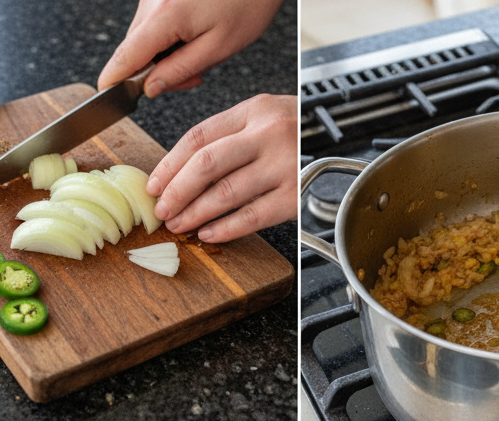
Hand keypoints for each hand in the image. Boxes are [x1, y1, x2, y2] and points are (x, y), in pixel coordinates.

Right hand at [98, 0, 281, 94]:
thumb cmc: (246, 2)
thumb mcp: (218, 48)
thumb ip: (180, 71)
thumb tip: (151, 88)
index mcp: (164, 17)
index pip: (126, 57)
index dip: (115, 81)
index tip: (107, 99)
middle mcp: (151, 1)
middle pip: (136, 51)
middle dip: (159, 72)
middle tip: (194, 77)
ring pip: (146, 38)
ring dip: (167, 54)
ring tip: (200, 52)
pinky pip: (155, 22)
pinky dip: (170, 37)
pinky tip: (194, 34)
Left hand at [147, 94, 296, 242]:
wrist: (344, 137)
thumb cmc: (299, 130)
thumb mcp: (264, 116)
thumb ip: (229, 136)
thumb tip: (181, 171)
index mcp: (254, 110)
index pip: (199, 137)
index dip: (170, 164)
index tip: (154, 184)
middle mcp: (268, 134)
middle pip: (207, 164)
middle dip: (177, 191)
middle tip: (162, 209)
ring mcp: (283, 166)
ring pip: (226, 193)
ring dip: (196, 213)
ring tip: (180, 224)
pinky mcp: (294, 196)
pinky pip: (252, 216)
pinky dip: (226, 228)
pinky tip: (209, 234)